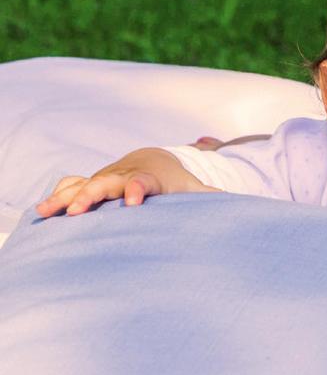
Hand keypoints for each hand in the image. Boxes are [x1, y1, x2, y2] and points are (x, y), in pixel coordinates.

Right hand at [35, 148, 208, 218]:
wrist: (154, 162)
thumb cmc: (175, 183)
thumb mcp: (192, 190)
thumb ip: (210, 199)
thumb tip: (238, 204)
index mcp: (149, 178)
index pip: (142, 182)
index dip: (137, 189)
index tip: (133, 202)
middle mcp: (123, 176)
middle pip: (106, 183)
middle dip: (92, 195)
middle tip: (79, 212)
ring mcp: (105, 179)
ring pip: (83, 184)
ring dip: (66, 197)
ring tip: (46, 212)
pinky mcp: (92, 184)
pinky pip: (71, 186)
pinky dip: (57, 196)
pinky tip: (40, 212)